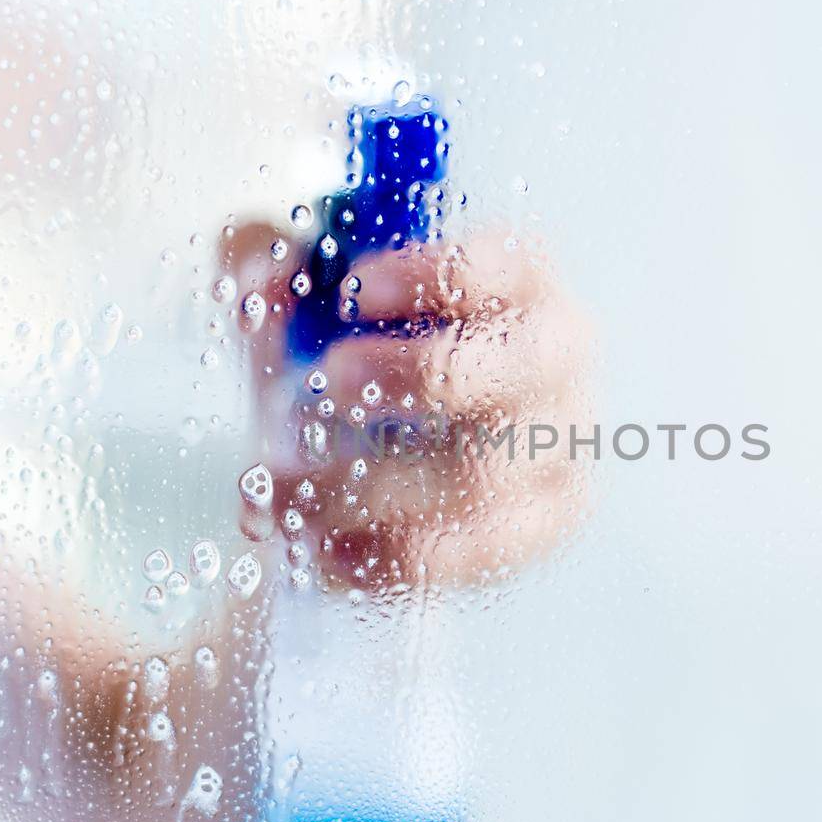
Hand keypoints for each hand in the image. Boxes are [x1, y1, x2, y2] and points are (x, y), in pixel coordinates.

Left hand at [220, 223, 595, 589]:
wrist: (382, 447)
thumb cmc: (358, 344)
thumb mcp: (307, 294)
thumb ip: (274, 267)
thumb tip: (262, 286)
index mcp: (519, 279)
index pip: (503, 265)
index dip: (434, 276)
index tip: (352, 292)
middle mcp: (557, 358)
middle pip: (516, 367)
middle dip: (419, 374)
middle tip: (327, 381)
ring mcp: (559, 444)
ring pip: (483, 476)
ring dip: (370, 487)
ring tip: (281, 491)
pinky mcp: (546, 522)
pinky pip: (478, 550)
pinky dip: (392, 556)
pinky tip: (322, 550)